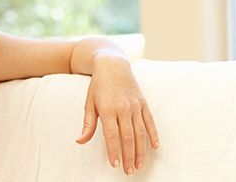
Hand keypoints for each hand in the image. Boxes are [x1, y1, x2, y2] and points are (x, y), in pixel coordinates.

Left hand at [75, 57, 158, 175]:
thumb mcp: (89, 103)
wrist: (113, 65)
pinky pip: (150, 121)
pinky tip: (155, 147)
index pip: (112, 135)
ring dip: (141, 150)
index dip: (114, 151)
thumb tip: (80, 141)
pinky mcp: (143, 103)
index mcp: (108, 109)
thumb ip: (88, 124)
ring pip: (140, 132)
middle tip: (129, 171)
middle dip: (129, 156)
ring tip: (139, 164)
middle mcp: (123, 108)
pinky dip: (154, 134)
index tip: (115, 164)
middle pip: (128, 137)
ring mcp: (135, 105)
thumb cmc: (98, 86)